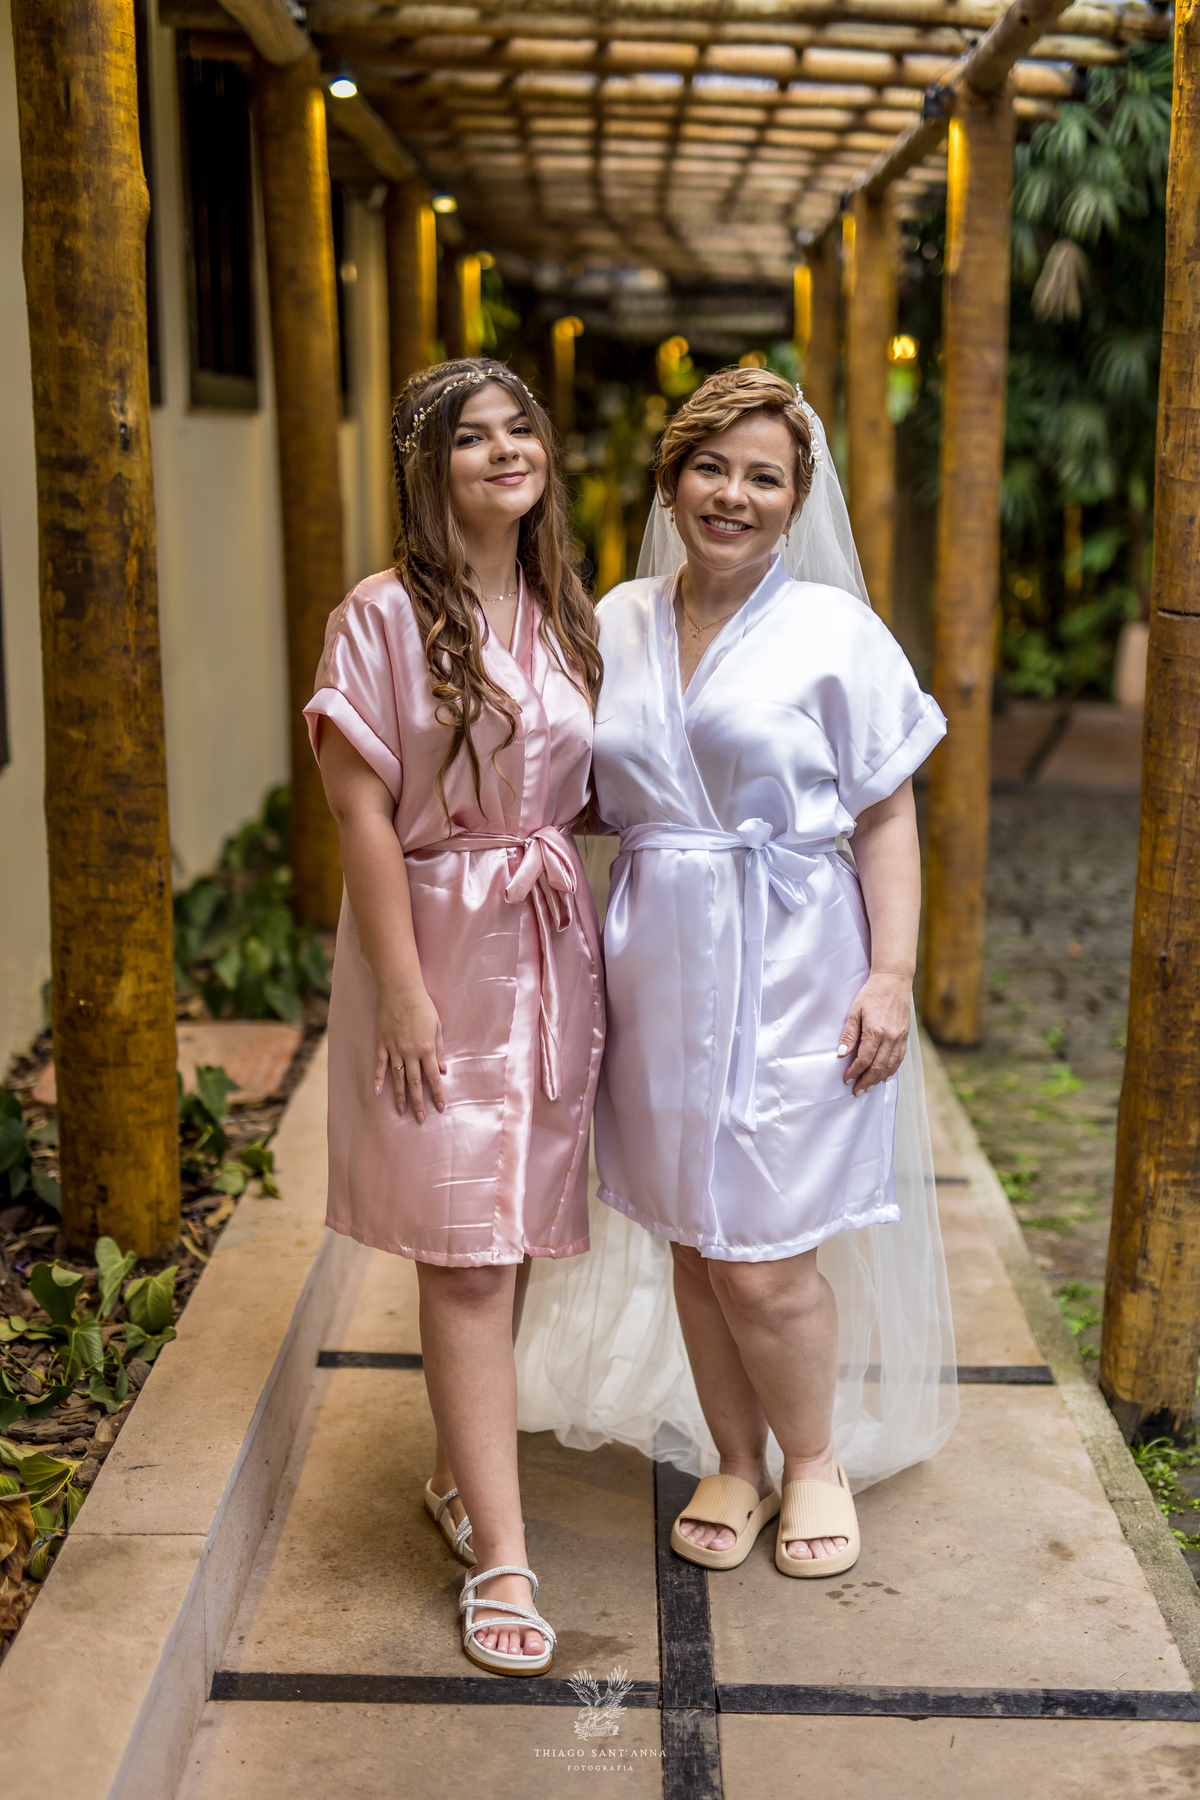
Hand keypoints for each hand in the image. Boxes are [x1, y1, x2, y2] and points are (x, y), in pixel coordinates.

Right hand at [374, 981, 446, 1120]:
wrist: (400, 990)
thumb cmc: (422, 1006)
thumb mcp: (437, 1026)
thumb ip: (439, 1049)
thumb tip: (443, 1069)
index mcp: (427, 1049)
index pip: (434, 1077)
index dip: (438, 1094)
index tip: (441, 1108)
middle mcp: (411, 1053)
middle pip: (416, 1083)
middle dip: (420, 1102)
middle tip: (421, 1119)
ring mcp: (395, 1049)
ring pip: (398, 1078)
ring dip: (400, 1096)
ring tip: (402, 1111)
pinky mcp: (382, 1043)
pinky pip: (380, 1065)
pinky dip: (379, 1079)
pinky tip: (378, 1092)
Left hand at [837, 972, 910, 1095]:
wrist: (894, 980)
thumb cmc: (872, 994)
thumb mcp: (855, 1011)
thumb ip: (849, 1034)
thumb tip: (842, 1054)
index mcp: (876, 1031)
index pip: (864, 1059)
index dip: (855, 1072)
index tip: (847, 1079)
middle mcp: (890, 1037)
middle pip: (878, 1067)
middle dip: (867, 1081)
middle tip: (857, 1091)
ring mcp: (900, 1037)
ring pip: (891, 1065)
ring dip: (879, 1079)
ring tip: (869, 1087)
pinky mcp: (905, 1036)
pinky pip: (900, 1058)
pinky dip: (892, 1070)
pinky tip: (885, 1076)